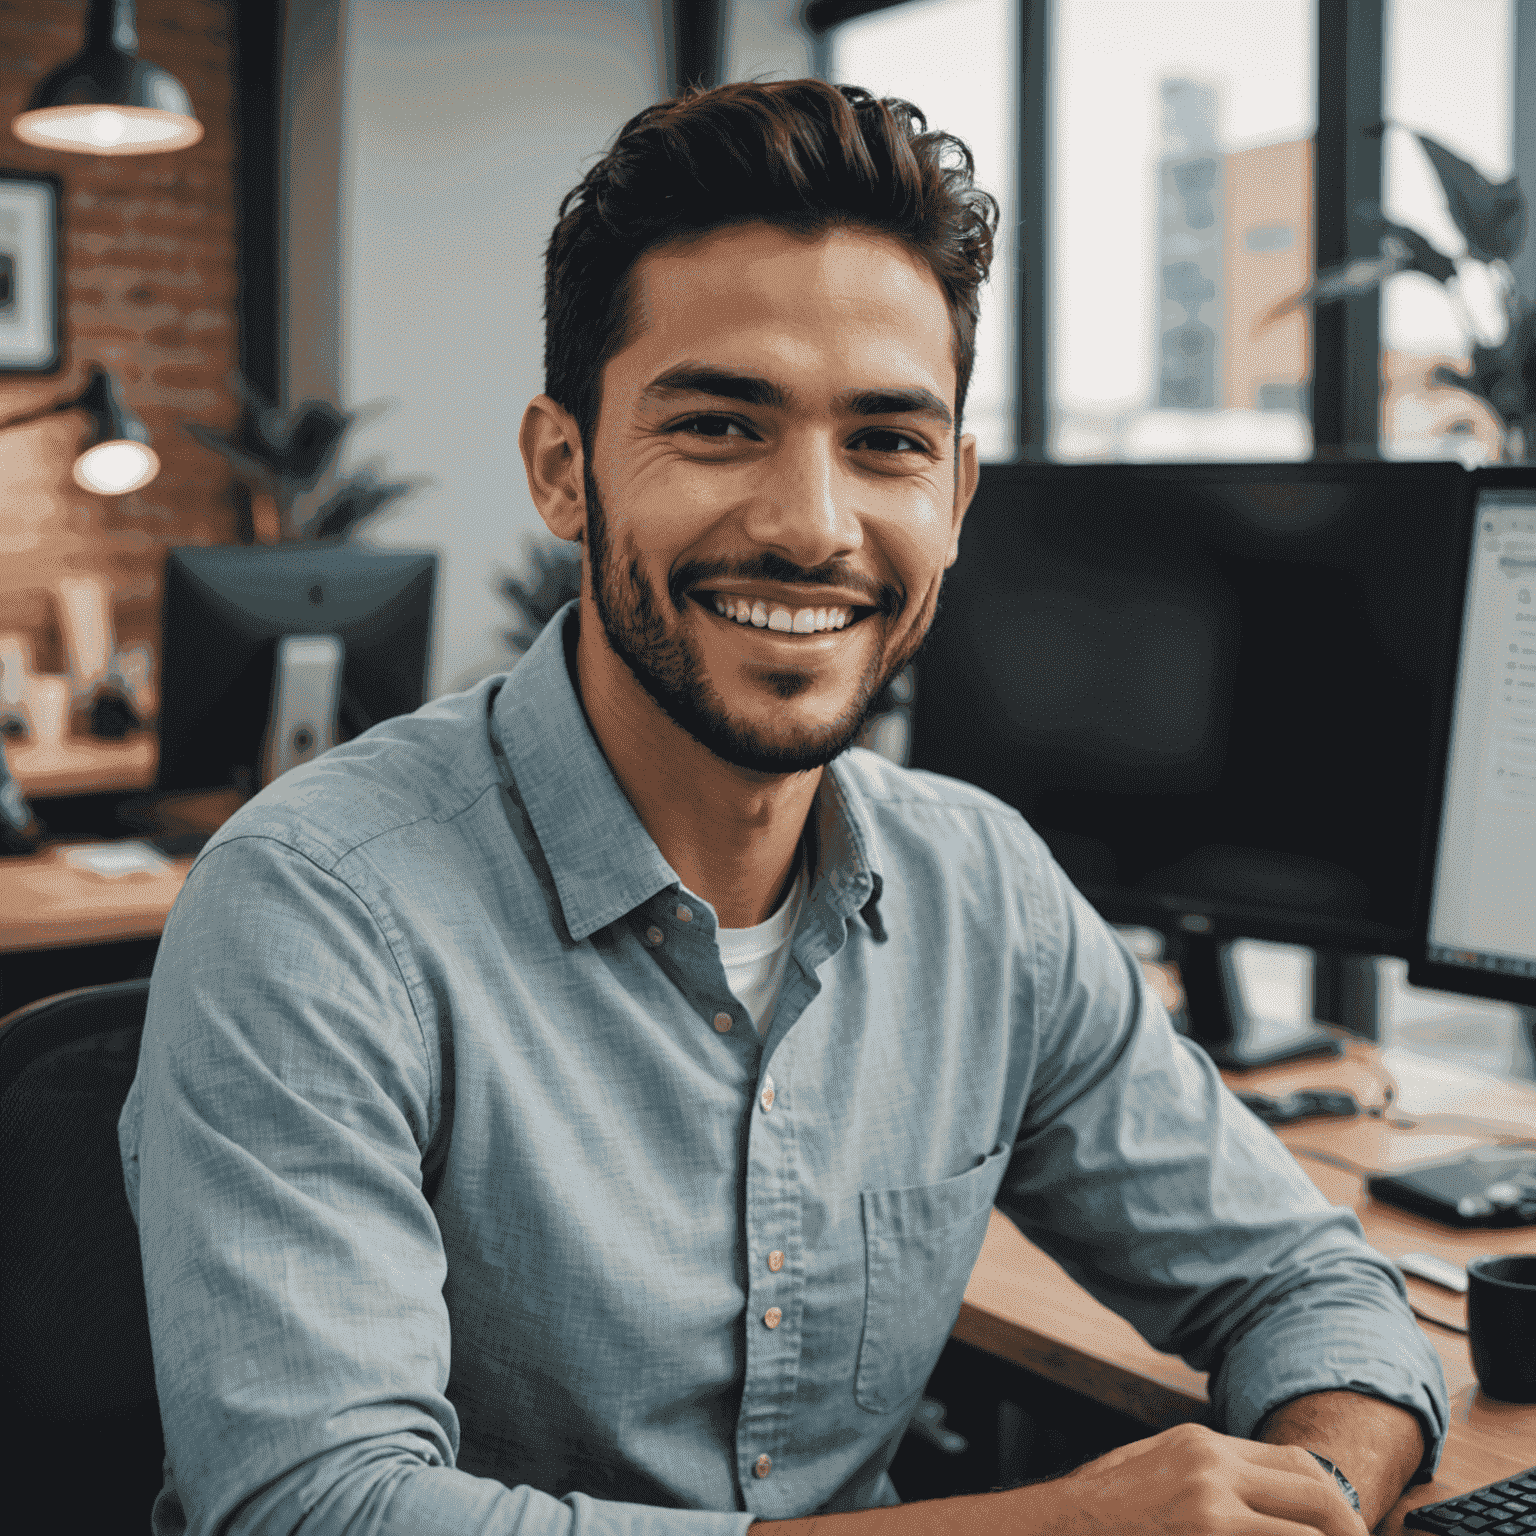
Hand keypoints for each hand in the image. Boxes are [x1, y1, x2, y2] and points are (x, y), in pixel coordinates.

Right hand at [1022, 1421, 1370, 1535]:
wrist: (1054, 1528)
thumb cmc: (1102, 1514)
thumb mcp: (1154, 1473)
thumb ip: (1208, 1479)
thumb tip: (1260, 1501)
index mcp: (1201, 1445)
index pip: (1297, 1464)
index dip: (1334, 1504)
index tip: (1348, 1535)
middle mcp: (1211, 1464)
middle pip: (1316, 1490)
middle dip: (1349, 1531)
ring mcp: (1210, 1503)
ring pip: (1306, 1527)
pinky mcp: (1206, 1533)